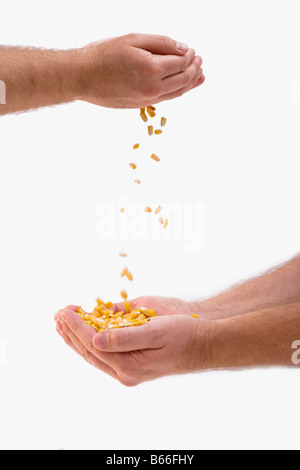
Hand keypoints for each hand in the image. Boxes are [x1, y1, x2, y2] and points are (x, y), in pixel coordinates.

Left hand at [54, 297, 210, 385]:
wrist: (204, 343)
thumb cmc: (184, 335)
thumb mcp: (156, 332)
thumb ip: (125, 338)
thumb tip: (95, 339)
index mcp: (129, 367)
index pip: (93, 344)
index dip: (76, 326)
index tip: (64, 311)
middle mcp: (125, 371)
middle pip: (89, 351)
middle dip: (71, 331)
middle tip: (58, 313)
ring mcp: (128, 367)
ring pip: (94, 352)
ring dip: (77, 336)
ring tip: (61, 321)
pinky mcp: (132, 360)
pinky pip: (105, 350)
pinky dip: (91, 337)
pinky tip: (84, 328)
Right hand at [78, 33, 204, 107]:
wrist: (83, 77)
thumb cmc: (103, 55)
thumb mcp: (133, 39)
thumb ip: (161, 43)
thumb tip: (183, 48)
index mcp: (153, 69)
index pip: (181, 63)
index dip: (190, 56)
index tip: (192, 50)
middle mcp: (153, 88)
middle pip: (183, 80)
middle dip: (194, 69)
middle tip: (200, 61)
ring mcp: (148, 99)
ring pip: (177, 93)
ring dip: (191, 84)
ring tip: (200, 77)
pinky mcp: (141, 105)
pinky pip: (166, 99)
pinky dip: (177, 92)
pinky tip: (182, 87)